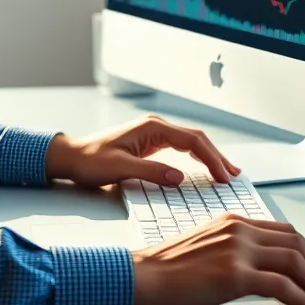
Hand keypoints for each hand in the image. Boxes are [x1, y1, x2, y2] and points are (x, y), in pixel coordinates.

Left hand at [44, 114, 239, 185]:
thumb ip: (151, 172)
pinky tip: (202, 168)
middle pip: (195, 138)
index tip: (224, 176)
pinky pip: (179, 148)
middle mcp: (154, 127)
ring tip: (225, 172)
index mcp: (151, 128)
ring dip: (208, 156)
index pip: (191, 141)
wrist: (71, 157)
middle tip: (233, 175)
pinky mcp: (149, 143)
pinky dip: (195, 157)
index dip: (211, 158)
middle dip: (216, 156)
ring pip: (189, 142)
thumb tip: (180, 177)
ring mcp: (152, 134)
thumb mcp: (120, 168)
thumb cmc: (91, 161)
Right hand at [131, 212, 304, 304]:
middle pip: (296, 244)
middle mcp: (239, 229)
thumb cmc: (168, 268)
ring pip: (295, 262)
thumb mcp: (207, 246)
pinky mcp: (234, 274)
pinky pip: (282, 285)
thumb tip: (263, 270)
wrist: (143, 276)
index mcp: (233, 220)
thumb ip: (235, 248)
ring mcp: (237, 250)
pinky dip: (303, 299)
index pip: (284, 232)